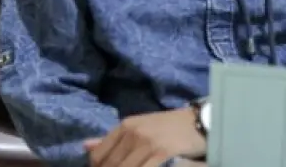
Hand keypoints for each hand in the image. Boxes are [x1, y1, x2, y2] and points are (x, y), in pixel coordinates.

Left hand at [84, 107, 204, 166]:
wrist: (199, 122)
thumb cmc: (169, 127)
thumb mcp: (139, 127)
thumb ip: (112, 138)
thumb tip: (85, 146)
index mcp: (125, 126)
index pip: (98, 155)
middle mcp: (132, 132)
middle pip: (110, 165)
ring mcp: (146, 142)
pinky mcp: (161, 151)